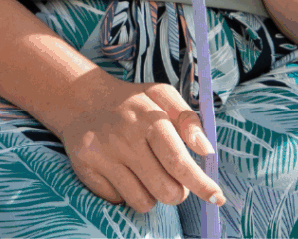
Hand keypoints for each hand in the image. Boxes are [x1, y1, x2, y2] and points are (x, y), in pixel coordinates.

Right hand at [57, 74, 225, 214]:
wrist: (80, 98)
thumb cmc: (131, 101)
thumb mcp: (161, 95)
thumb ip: (188, 119)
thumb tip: (206, 151)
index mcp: (147, 117)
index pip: (178, 161)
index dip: (200, 184)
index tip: (216, 197)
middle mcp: (124, 137)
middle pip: (165, 190)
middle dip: (176, 192)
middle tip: (172, 177)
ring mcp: (103, 155)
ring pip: (143, 202)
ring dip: (150, 193)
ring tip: (143, 170)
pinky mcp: (86, 169)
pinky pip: (118, 201)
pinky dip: (126, 192)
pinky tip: (120, 170)